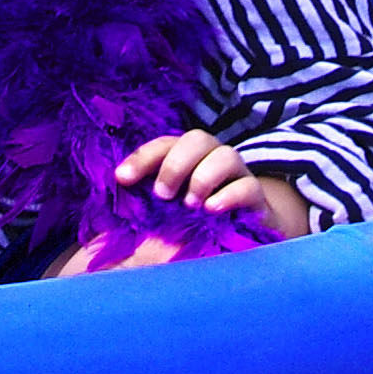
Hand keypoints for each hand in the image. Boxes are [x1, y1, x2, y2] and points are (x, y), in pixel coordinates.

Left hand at [114, 127, 280, 215]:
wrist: (247, 234)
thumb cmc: (199, 219)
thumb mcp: (170, 210)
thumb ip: (147, 202)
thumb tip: (115, 201)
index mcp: (188, 157)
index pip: (164, 145)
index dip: (142, 157)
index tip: (121, 178)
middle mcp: (212, 158)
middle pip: (197, 139)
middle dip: (175, 164)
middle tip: (162, 194)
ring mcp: (238, 175)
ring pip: (225, 156)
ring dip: (203, 177)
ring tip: (191, 204)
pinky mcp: (257, 198)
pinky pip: (248, 186)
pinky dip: (229, 195)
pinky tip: (212, 209)